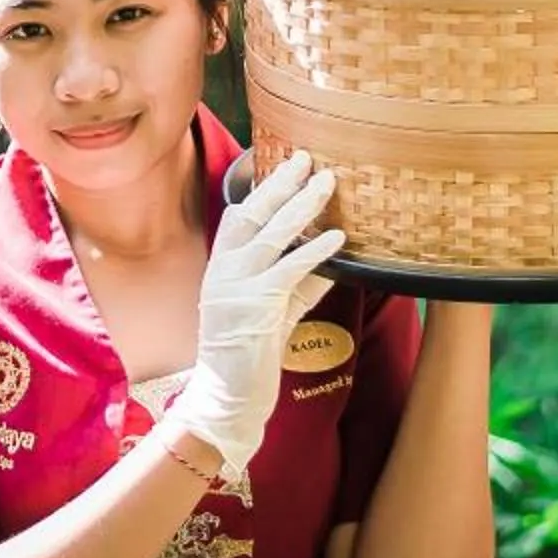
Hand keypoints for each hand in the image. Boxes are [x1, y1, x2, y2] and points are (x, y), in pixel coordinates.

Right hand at [167, 151, 344, 482]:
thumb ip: (295, 287)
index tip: (287, 165)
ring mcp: (236, 287)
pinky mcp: (255, 307)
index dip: (263, 189)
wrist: (226, 400)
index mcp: (222, 268)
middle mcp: (224, 271)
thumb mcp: (272, 314)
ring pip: (272, 234)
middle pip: (253, 214)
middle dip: (281, 183)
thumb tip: (328, 266)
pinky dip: (314, 251)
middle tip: (307, 158)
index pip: (240, 216)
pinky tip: (335, 237)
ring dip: (302, 205)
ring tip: (326, 182)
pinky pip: (289, 270)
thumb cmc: (248, 357)